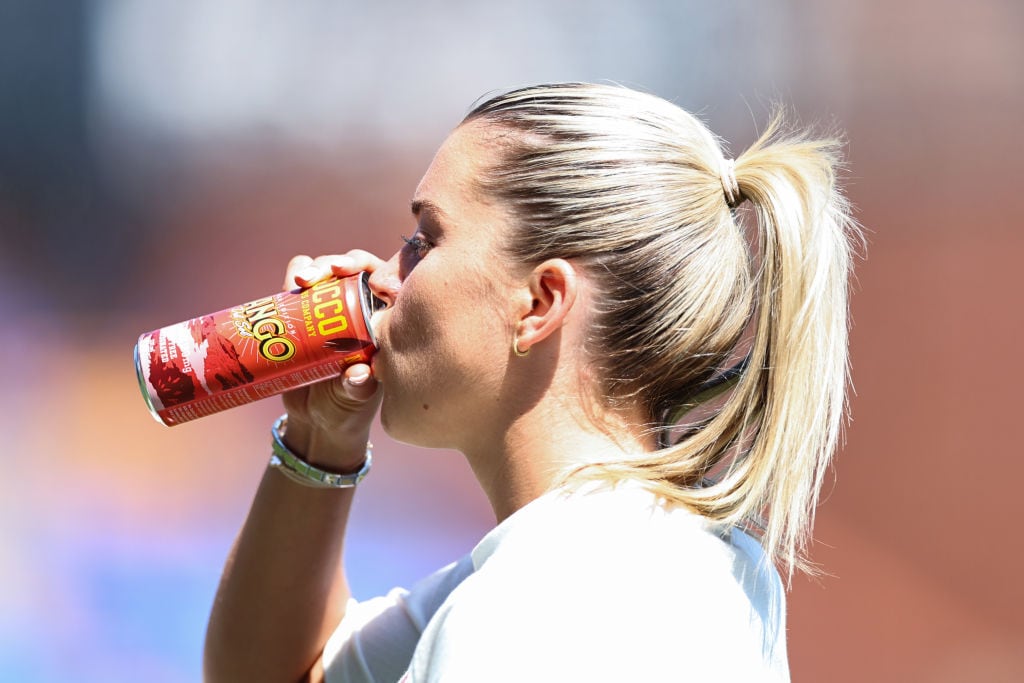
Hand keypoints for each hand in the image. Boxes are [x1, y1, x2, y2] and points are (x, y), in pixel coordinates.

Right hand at [278, 251, 385, 470]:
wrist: (316, 421)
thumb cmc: (347, 409)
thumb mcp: (354, 399)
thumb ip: (358, 388)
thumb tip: (358, 375)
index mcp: (383, 321)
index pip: (385, 281)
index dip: (373, 270)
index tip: (355, 276)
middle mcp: (359, 308)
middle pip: (350, 270)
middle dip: (334, 265)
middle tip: (317, 277)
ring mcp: (328, 308)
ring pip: (322, 272)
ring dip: (311, 269)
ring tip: (301, 282)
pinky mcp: (302, 313)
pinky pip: (295, 287)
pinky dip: (290, 280)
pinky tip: (287, 288)